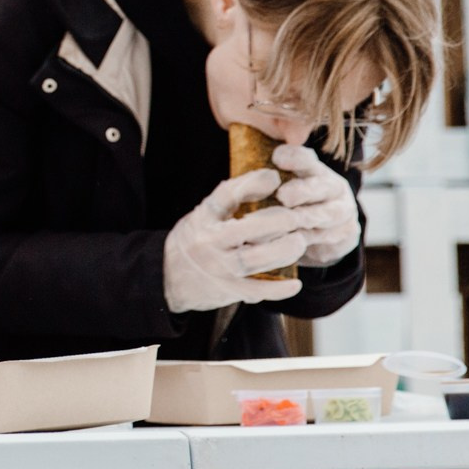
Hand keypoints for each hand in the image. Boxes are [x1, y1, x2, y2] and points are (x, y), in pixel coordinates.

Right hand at [163, 171, 307, 312]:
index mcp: (203, 219)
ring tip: (299, 242)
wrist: (168, 278)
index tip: (274, 177)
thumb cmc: (196, 239)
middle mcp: (207, 243)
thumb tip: (272, 178)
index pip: (225, 196)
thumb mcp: (205, 214)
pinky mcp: (227, 291)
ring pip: (253, 261)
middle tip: (295, 217)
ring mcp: (217, 269)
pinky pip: (255, 291)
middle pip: (243, 231)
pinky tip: (295, 283)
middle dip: (275, 222)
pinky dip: (277, 289)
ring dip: (282, 251)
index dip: (251, 183)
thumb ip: (234, 197)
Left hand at [272, 144, 360, 266]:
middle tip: (283, 195)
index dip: (294, 157)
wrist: (319, 237)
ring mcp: (343, 210)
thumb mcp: (279, 192)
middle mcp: (333, 187)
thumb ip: (266, 183)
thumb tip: (245, 180)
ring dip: (308, 218)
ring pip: (330, 213)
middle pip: (322, 186)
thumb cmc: (290, 208)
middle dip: (303, 190)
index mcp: (315, 170)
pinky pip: (330, 237)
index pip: (306, 159)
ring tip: (289, 222)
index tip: (276, 157)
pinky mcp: (346, 234)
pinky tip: (294, 242)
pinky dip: (312, 240)